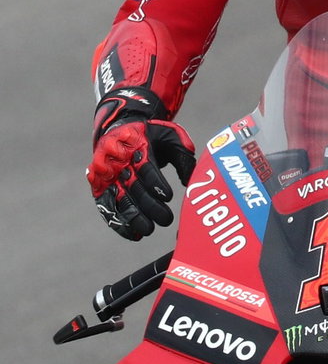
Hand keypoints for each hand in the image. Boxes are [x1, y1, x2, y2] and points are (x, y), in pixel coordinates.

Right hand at [87, 87, 195, 239]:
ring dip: (134, 217)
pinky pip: (107, 207)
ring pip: (119, 199)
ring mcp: (106, 175)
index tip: (168, 196)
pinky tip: (133, 234)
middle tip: (167, 219)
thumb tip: (191, 179)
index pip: (146, 167)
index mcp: (135, 146)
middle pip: (134, 187)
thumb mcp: (170, 136)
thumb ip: (182, 154)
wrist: (119, 128)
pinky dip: (119, 222)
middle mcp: (117, 161)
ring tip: (149, 230)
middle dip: (149, 205)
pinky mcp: (100, 187)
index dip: (156, 182)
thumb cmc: (151, 135)